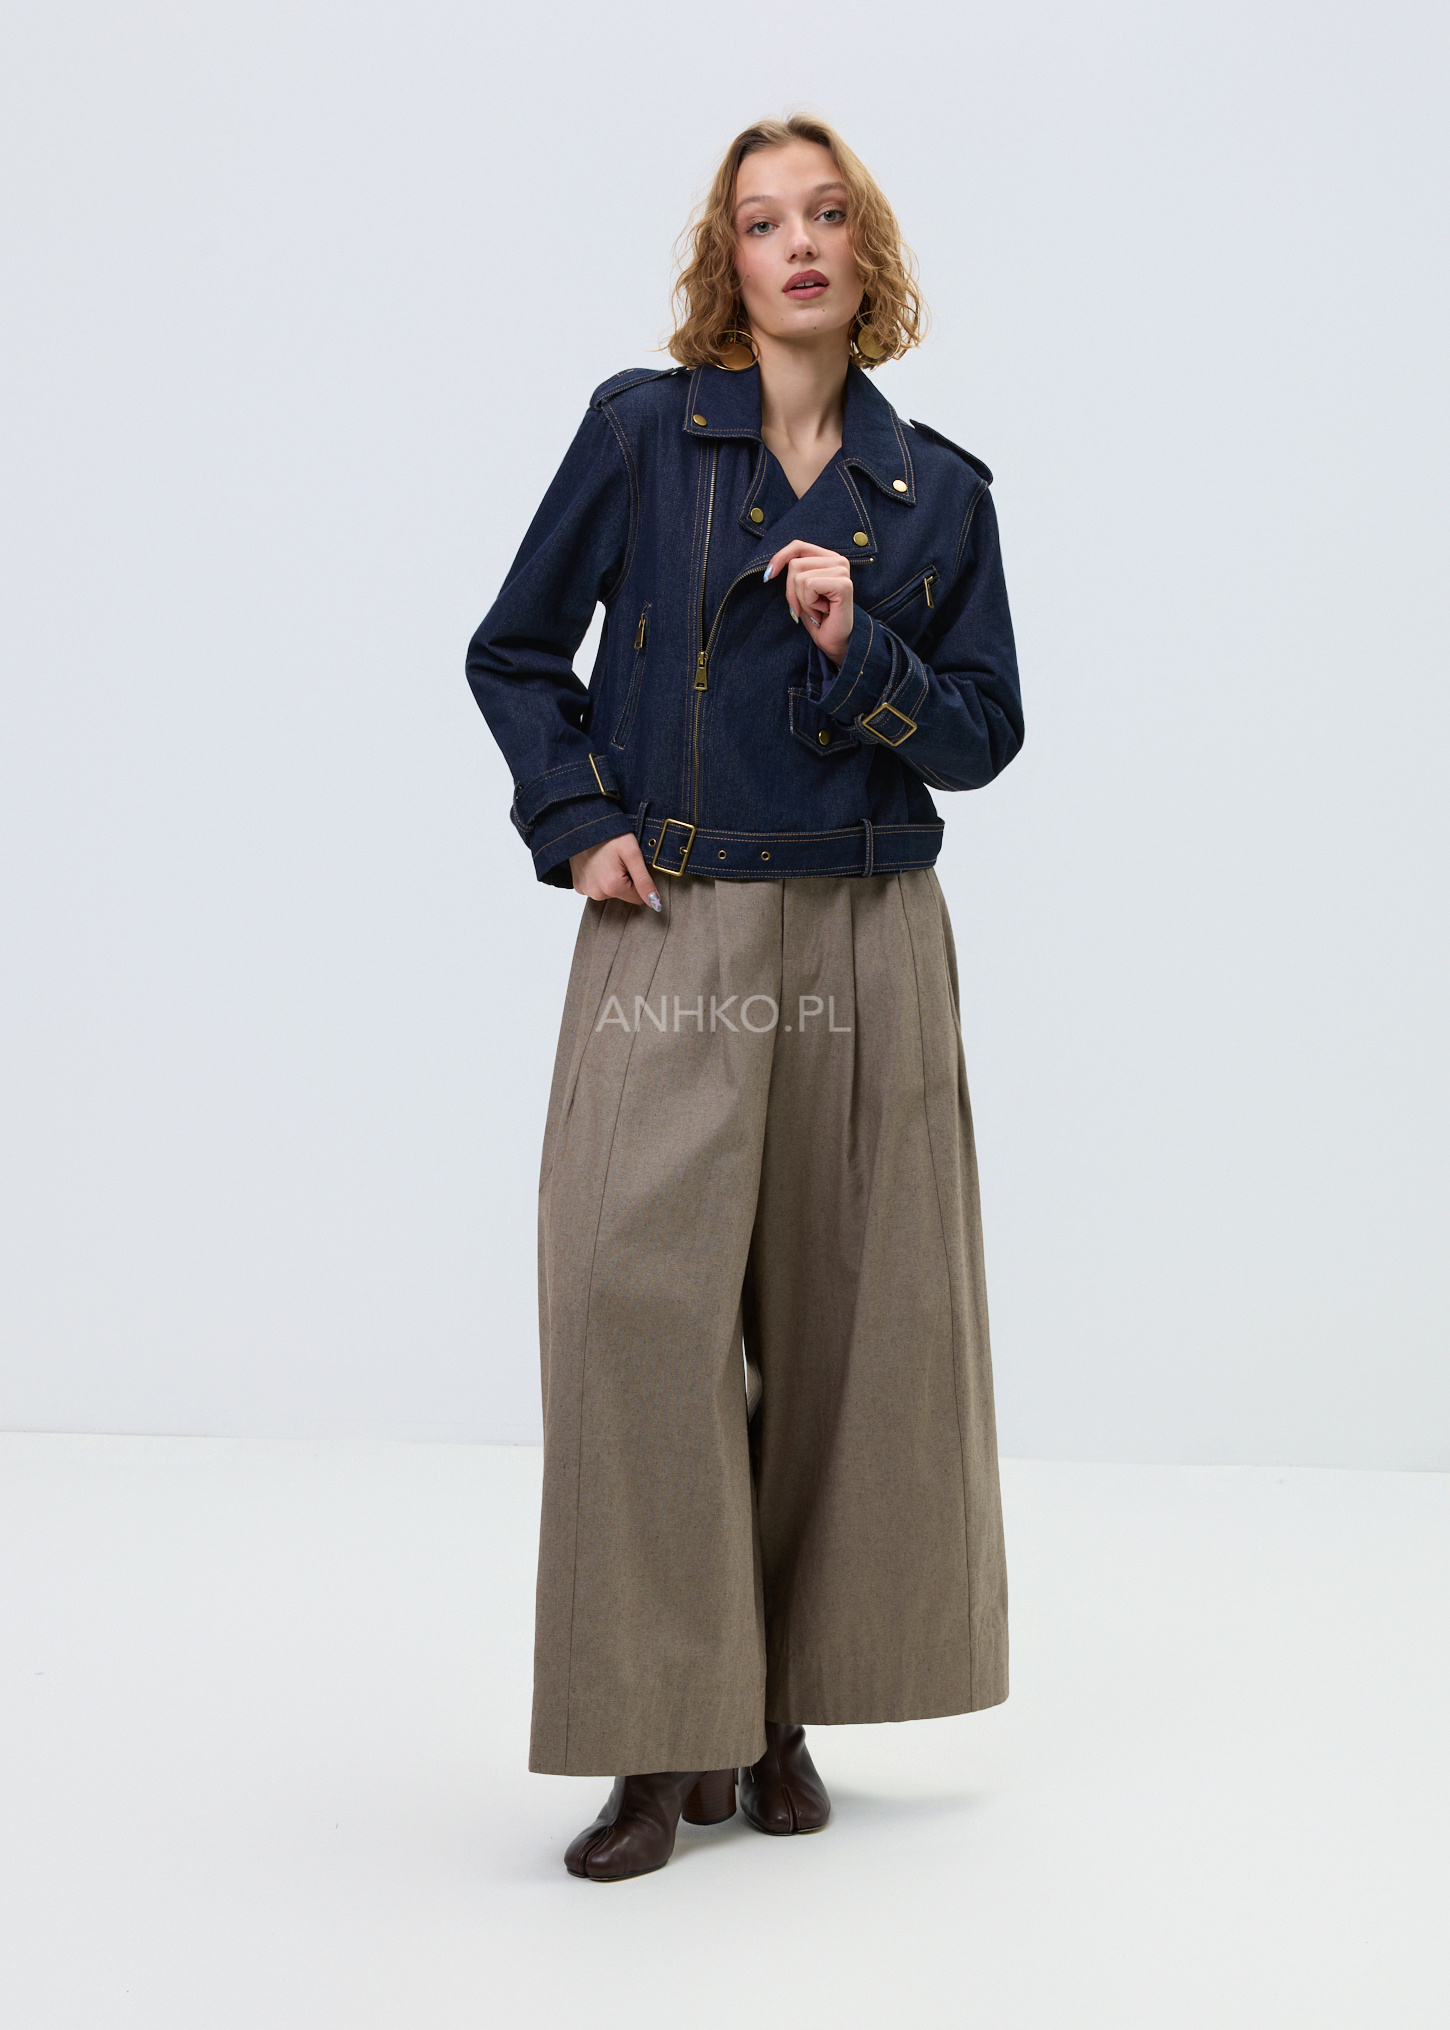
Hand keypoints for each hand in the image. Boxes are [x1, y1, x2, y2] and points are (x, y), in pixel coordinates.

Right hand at [569, 832, 660, 910]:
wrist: (584, 824)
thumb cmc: (610, 835)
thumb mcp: (632, 854)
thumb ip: (644, 881)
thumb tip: (655, 904)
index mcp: (612, 887)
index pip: (637, 898)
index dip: (637, 881)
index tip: (630, 865)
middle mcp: (597, 893)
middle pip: (623, 895)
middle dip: (624, 880)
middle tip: (618, 860)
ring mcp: (586, 890)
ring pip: (610, 892)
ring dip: (611, 878)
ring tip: (607, 860)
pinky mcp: (579, 886)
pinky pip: (597, 888)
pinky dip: (599, 877)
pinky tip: (597, 863)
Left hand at [764, 540, 853, 667]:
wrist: (834, 642)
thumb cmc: (818, 618)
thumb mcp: (801, 592)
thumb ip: (794, 573)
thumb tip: (772, 568)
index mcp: (829, 558)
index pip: (798, 546)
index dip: (780, 558)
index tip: (768, 577)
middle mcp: (839, 560)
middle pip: (794, 564)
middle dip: (792, 592)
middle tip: (807, 607)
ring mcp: (842, 571)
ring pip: (799, 577)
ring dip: (802, 601)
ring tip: (817, 610)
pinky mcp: (843, 584)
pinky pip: (809, 586)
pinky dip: (809, 604)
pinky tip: (823, 611)